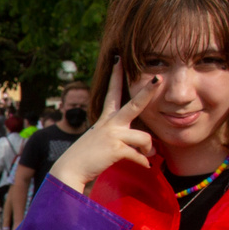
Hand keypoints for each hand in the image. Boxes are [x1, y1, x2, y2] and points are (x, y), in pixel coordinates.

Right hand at [50, 62, 157, 193]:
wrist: (70, 170)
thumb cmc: (87, 157)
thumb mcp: (101, 140)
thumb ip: (121, 138)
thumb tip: (148, 146)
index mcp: (106, 118)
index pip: (112, 92)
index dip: (115, 75)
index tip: (118, 59)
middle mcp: (110, 123)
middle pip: (135, 104)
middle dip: (148, 91)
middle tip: (158, 79)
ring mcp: (113, 135)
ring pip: (144, 137)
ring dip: (148, 149)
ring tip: (148, 155)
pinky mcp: (116, 148)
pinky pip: (139, 155)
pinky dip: (143, 162)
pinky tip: (145, 166)